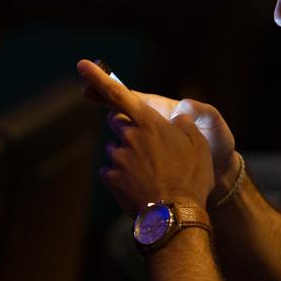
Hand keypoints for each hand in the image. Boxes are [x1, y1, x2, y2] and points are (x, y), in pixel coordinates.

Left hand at [77, 59, 213, 213]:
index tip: (82, 64)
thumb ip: (185, 124)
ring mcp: (117, 158)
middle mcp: (128, 136)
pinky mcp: (111, 179)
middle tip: (147, 143)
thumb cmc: (191, 177)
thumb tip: (179, 116)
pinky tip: (140, 184)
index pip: (119, 94)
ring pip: (115, 148)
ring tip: (150, 172)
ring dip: (126, 154)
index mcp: (149, 122)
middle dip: (126, 126)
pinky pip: (111, 170)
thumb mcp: (198, 144)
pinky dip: (122, 175)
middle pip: (117, 122)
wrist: (175, 215)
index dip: (99, 77)